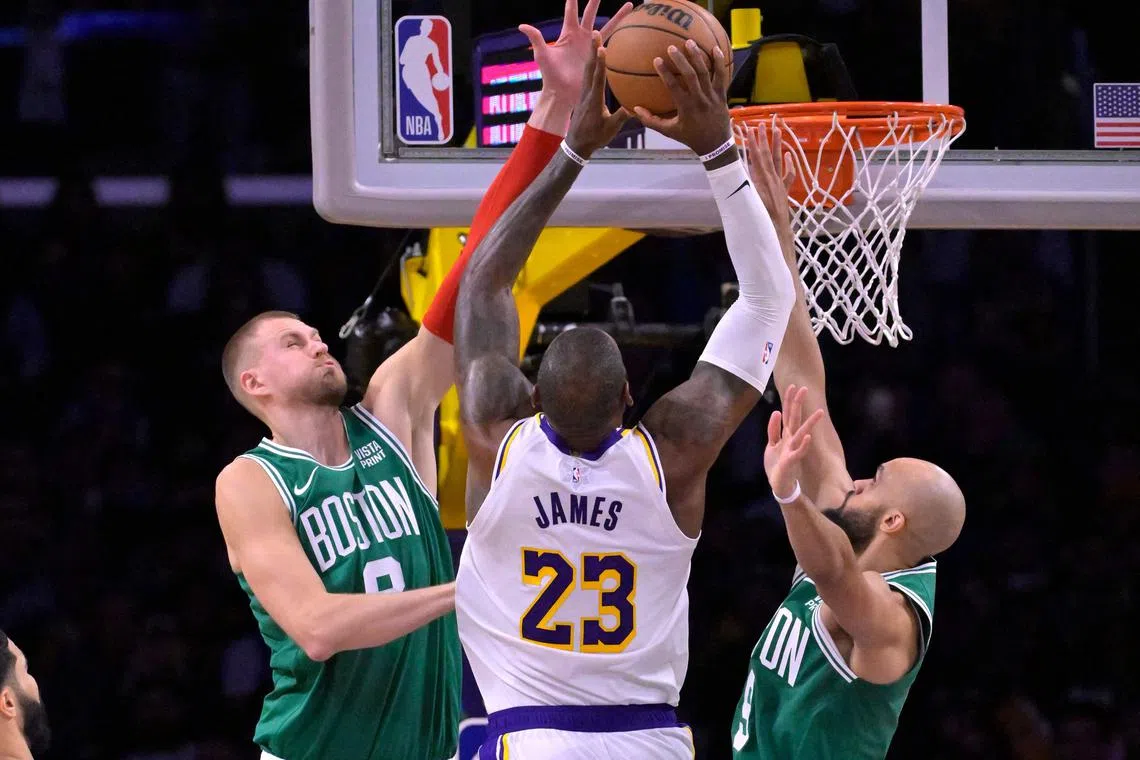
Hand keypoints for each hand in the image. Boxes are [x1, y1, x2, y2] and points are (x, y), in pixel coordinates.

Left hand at [519, 0, 633, 101]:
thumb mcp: (541, 55)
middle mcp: (581, 36)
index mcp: (568, 32)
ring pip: (607, 26)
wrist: (562, 93)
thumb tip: (522, 26)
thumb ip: (536, 38)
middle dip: (596, 0)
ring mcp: (591, 46)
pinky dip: (620, 37)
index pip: (571, 10)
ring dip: (619, 16)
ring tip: (630, 5)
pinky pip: (610, 43)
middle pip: (591, 12)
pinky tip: (631, 30)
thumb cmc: (549, 75)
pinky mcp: (599, 56)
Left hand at [565, 33, 631, 157]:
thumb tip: (635, 107)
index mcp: (594, 100)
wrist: (576, 144)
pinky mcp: (583, 95)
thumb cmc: (594, 137)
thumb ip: (621, 117)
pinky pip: (587, 76)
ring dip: (591, 53)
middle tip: (595, 32)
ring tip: (594, 38)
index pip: (598, 78)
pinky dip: (591, 64)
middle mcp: (587, 93)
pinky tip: (594, 58)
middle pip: (590, 67)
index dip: (600, 63)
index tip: (601, 48)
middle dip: (592, 49)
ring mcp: (584, 93)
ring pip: (587, 69)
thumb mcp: (610, 129)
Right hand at [634, 40, 731, 155]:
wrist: (716, 145)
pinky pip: (721, 75)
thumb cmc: (690, 137)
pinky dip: (719, 61)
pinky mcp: (722, 94)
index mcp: (686, 108)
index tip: (657, 60)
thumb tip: (635, 110)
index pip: (674, 87)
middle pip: (691, 76)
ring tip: (690, 42)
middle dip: (681, 60)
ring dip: (698, 56)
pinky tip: (715, 48)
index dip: (665, 73)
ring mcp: (712, 96)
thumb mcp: (669, 132)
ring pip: (706, 73)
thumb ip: (652, 121)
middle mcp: (700, 100)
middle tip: (672, 47)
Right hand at [738, 122, 795, 238]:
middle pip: (766, 155)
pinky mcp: (784, 190)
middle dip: (762, 139)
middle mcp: (771, 179)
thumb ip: (743, 187)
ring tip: (776, 130)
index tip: (749, 130)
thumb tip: (736, 172)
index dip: (752, 143)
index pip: (755, 157)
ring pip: (778, 160)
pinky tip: (789, 153)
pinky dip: (789, 163)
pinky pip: (788, 174)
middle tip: (760, 124)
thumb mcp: (748, 202)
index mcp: (761, 181)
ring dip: (777, 144)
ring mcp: (779, 184)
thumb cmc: (760, 220)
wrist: (776, 232)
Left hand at [765, 384, 824, 499]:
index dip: (790, 400)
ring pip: (801, 433)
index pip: (788, 414)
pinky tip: (808, 436)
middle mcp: (791, 439)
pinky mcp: (791, 461)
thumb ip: (773, 429)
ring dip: (809, 423)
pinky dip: (804, 445)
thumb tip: (776, 411)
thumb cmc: (777, 464)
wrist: (779, 484)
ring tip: (819, 412)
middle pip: (795, 419)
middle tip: (804, 388)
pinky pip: (799, 452)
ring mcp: (792, 449)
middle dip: (799, 404)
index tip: (793, 386)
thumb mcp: (771, 444)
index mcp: (786, 434)